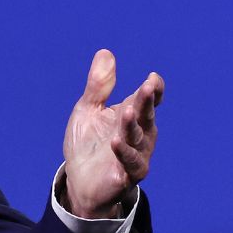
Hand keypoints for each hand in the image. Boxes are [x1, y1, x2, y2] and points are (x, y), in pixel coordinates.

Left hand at [63, 49, 163, 218]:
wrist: (79, 180)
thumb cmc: (88, 143)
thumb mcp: (88, 110)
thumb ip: (99, 85)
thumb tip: (105, 52)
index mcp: (132, 116)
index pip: (149, 100)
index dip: (153, 90)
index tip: (152, 78)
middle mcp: (140, 134)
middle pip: (145, 115)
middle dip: (146, 102)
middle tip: (147, 87)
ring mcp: (135, 154)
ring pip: (138, 138)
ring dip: (133, 125)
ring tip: (127, 110)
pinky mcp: (126, 175)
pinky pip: (130, 163)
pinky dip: (124, 153)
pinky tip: (116, 142)